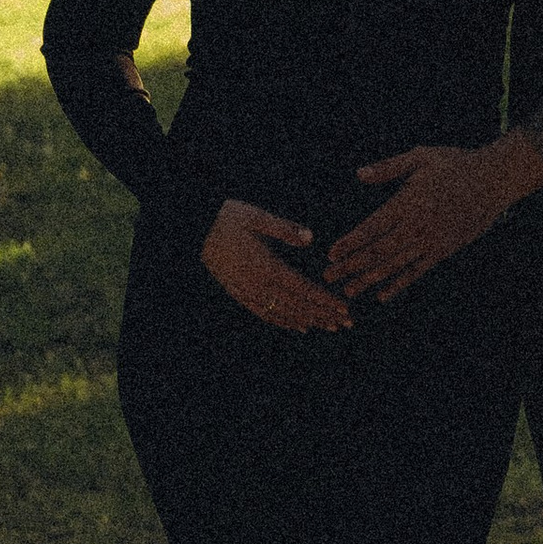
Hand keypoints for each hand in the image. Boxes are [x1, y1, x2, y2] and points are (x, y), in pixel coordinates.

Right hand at [201, 199, 351, 333]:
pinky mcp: (239, 294)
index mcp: (265, 266)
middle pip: (296, 306)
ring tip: (330, 326)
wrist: (195, 230)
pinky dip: (284, 322)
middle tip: (347, 323)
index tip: (344, 308)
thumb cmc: (227, 218)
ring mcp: (246, 292)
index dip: (324, 300)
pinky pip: (264, 314)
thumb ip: (284, 229)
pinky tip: (299, 326)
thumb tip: (310, 238)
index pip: (302, 289)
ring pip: (282, 313)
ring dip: (309, 321)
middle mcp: (257, 285)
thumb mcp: (256, 217)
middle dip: (324, 315)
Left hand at [322, 131, 542, 304]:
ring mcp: (432, 241)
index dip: (351, 242)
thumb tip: (360, 174)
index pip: (373, 227)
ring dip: (369, 279)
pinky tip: (382, 295)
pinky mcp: (444, 250)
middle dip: (351, 266)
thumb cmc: (455, 163)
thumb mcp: (421, 156)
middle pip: (378, 251)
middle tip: (327, 278)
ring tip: (349, 291)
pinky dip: (399, 284)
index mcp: (409, 202)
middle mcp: (418, 226)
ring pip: (395, 265)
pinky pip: (417, 271)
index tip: (330, 254)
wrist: (495, 180)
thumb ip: (389, 167)